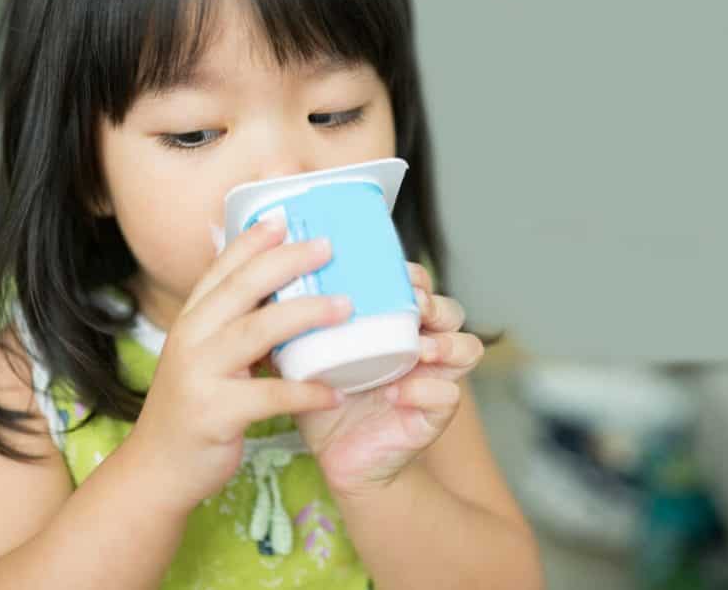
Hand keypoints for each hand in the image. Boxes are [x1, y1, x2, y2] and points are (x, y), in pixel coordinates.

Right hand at [127, 217, 346, 513]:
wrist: (159, 467)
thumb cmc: (193, 405)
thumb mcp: (202, 353)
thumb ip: (229, 318)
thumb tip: (261, 280)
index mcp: (191, 319)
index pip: (223, 267)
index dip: (254, 239)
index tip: (287, 216)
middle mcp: (191, 338)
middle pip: (242, 288)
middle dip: (288, 262)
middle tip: (329, 247)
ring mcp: (200, 374)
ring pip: (256, 331)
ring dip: (305, 314)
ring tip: (346, 307)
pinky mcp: (214, 413)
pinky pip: (268, 396)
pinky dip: (305, 392)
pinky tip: (335, 390)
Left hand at [293, 261, 484, 498]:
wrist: (336, 457)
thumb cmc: (324, 397)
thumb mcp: (306, 353)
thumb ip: (295, 321)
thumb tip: (260, 282)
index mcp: (395, 324)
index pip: (418, 286)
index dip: (410, 274)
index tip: (386, 270)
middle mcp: (422, 346)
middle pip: (451, 310)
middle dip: (434, 302)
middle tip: (412, 304)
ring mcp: (433, 379)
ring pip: (467, 347)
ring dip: (445, 342)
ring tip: (419, 348)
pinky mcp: (433, 415)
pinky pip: (448, 395)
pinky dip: (425, 390)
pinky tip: (395, 392)